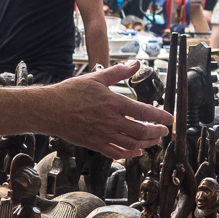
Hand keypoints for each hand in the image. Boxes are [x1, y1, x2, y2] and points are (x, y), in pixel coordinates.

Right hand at [37, 61, 171, 159]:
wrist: (49, 109)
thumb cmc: (70, 92)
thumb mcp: (96, 78)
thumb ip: (119, 72)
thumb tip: (136, 64)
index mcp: (113, 102)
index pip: (143, 111)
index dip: (160, 116)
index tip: (169, 118)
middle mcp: (110, 120)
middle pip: (141, 130)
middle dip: (156, 132)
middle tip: (164, 132)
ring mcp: (103, 134)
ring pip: (131, 143)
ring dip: (146, 143)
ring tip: (154, 141)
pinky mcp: (94, 144)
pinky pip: (115, 153)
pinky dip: (128, 154)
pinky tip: (136, 152)